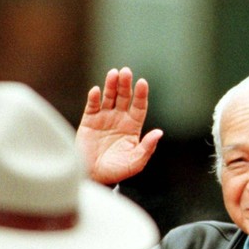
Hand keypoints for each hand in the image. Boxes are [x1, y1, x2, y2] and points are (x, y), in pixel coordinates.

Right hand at [76, 67, 162, 184]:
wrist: (93, 176)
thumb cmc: (116, 171)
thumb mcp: (135, 162)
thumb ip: (147, 148)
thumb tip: (159, 133)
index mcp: (132, 127)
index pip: (139, 106)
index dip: (141, 94)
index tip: (142, 83)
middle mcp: (119, 119)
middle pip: (124, 97)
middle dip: (125, 84)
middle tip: (126, 72)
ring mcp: (104, 118)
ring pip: (109, 97)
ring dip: (111, 85)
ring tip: (113, 74)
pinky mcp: (89, 120)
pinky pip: (92, 106)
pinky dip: (94, 98)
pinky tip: (97, 91)